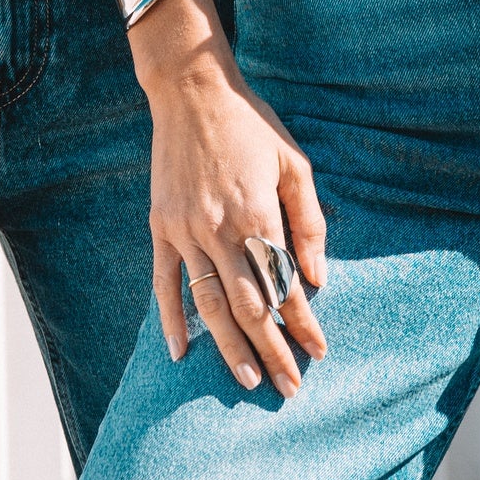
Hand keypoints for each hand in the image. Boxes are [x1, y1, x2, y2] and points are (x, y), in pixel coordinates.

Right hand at [136, 9, 327, 396]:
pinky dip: (170, 320)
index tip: (318, 352)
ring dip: (228, 347)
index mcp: (256, 213)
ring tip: (247, 379)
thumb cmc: (250, 124)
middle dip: (272, 350)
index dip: (303, 323)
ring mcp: (185, 231)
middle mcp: (219, 229)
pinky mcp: (161, 227)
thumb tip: (317, 276)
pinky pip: (165, 283)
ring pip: (208, 304)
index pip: (283, 285)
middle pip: (248, 306)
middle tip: (288, 388)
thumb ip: (307, 221)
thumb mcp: (293, 162)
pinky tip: (180, 353)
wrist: (192, 91)